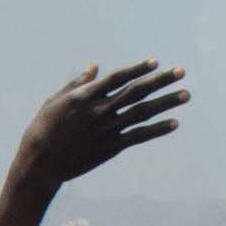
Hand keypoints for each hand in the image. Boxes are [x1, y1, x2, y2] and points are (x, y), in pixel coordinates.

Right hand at [10, 62, 189, 190]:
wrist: (40, 163)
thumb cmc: (43, 128)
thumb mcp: (55, 101)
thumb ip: (77, 84)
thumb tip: (95, 67)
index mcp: (85, 97)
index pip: (118, 78)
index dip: (137, 69)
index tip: (155, 62)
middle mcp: (100, 111)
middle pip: (137, 92)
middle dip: (161, 80)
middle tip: (181, 71)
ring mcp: (107, 130)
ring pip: (143, 112)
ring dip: (167, 102)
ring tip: (186, 94)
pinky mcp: (111, 147)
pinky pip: (139, 136)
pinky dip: (158, 130)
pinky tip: (174, 123)